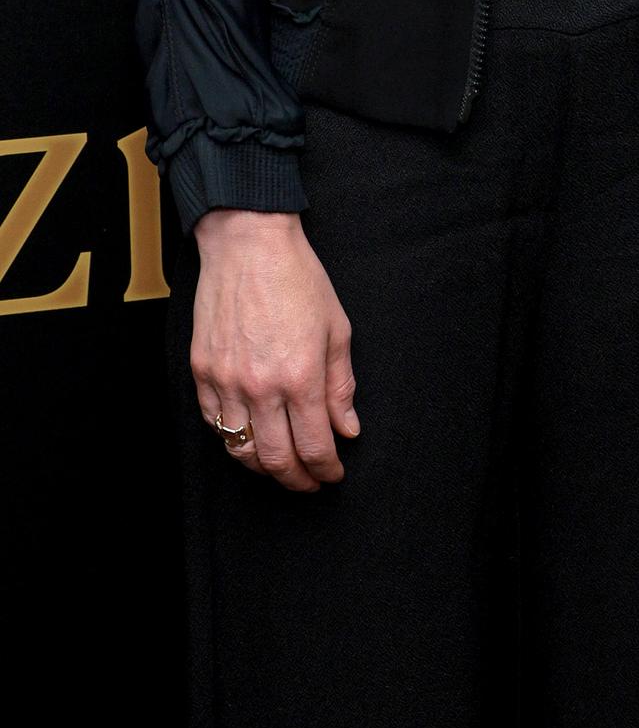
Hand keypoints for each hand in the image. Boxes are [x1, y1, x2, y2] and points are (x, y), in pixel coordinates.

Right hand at [190, 210, 358, 491]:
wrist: (248, 244)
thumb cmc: (298, 279)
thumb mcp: (336, 328)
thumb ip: (341, 385)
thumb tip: (347, 429)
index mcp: (300, 376)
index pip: (314, 446)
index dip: (326, 470)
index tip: (333, 474)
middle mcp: (260, 386)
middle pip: (276, 459)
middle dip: (297, 480)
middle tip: (310, 482)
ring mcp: (226, 382)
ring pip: (240, 450)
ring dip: (263, 467)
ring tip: (281, 465)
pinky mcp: (201, 373)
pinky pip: (214, 425)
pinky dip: (232, 440)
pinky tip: (249, 437)